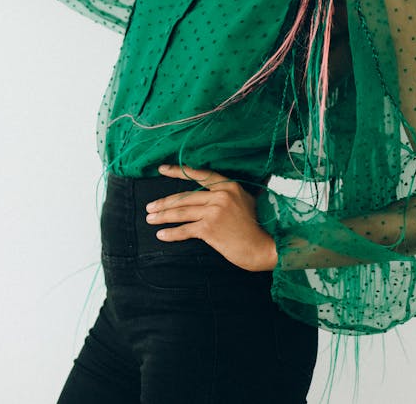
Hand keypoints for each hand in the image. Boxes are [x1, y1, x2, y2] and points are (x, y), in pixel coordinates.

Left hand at [145, 164, 277, 272]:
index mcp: (228, 186)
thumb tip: (229, 187)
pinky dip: (172, 233)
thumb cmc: (259, 227)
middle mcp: (220, 195)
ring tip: (150, 219)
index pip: (198, 175)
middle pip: (185, 197)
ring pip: (182, 212)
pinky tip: (162, 235)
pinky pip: (186, 230)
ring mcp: (214, 211)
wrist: (266, 246)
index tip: (161, 169)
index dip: (178, 172)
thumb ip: (233, 194)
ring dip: (163, 216)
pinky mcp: (210, 229)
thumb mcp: (249, 202)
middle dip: (164, 202)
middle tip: (150, 207)